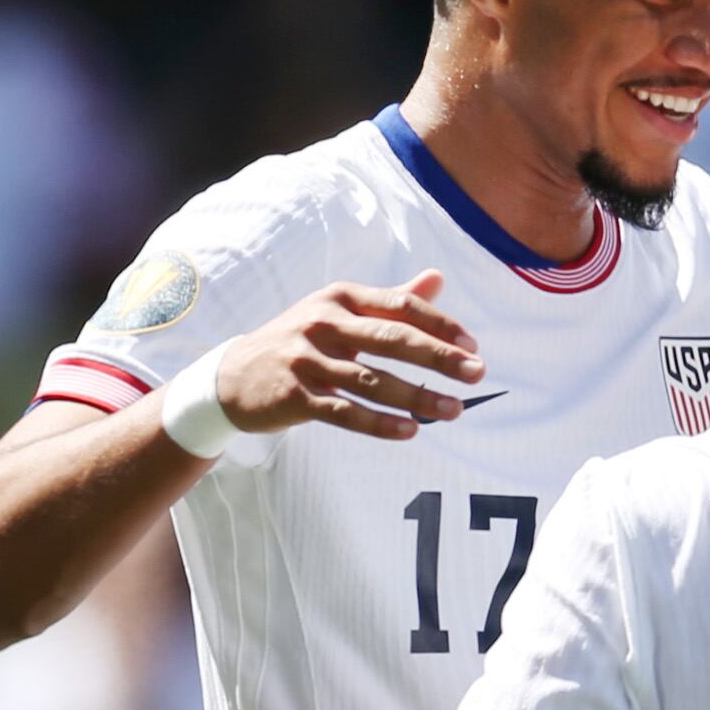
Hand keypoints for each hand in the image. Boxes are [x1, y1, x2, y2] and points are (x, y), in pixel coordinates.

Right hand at [217, 269, 484, 440]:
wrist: (232, 375)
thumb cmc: (302, 341)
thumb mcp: (340, 311)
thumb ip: (391, 299)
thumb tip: (438, 278)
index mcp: (341, 297)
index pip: (400, 306)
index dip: (440, 325)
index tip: (472, 345)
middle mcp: (324, 322)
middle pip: (391, 339)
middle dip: (439, 357)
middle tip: (477, 373)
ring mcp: (306, 359)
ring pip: (372, 381)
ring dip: (417, 397)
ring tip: (453, 410)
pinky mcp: (294, 395)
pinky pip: (344, 412)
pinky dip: (380, 423)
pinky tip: (410, 431)